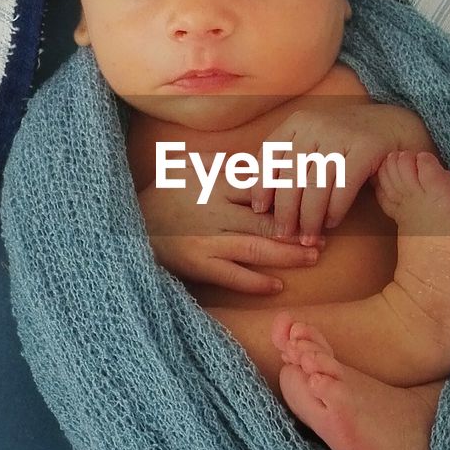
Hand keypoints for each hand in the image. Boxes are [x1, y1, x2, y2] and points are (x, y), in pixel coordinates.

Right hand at [136, 168, 324, 295]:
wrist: (124, 224)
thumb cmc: (162, 195)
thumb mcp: (190, 168)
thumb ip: (225, 165)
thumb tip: (263, 163)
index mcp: (214, 183)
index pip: (261, 187)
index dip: (291, 194)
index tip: (315, 199)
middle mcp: (214, 211)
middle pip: (265, 220)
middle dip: (299, 228)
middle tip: (325, 235)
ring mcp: (206, 239)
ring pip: (255, 248)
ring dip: (286, 254)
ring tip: (313, 257)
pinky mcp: (196, 264)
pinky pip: (231, 275)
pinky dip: (254, 281)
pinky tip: (277, 285)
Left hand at [245, 102, 412, 243]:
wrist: (394, 126)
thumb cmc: (345, 142)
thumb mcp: (313, 141)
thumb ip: (289, 160)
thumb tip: (259, 196)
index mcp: (298, 122)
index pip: (270, 156)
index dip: (262, 185)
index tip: (259, 210)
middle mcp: (317, 125)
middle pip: (292, 175)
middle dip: (285, 210)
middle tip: (284, 234)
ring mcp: (342, 135)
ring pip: (316, 185)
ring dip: (310, 218)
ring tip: (308, 237)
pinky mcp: (366, 148)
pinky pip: (343, 187)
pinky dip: (334, 210)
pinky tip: (331, 223)